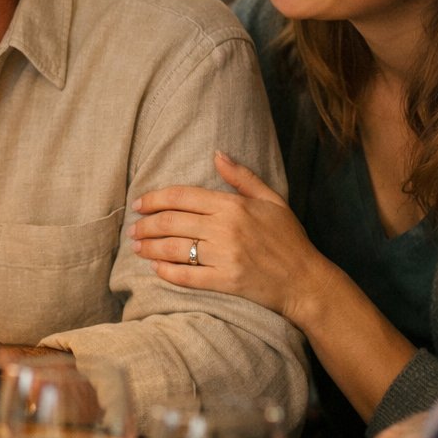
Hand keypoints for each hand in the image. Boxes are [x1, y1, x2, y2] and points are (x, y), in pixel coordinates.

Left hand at [131, 150, 330, 326]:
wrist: (305, 280)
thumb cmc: (288, 238)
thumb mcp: (271, 200)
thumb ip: (242, 177)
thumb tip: (217, 155)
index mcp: (233, 205)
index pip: (182, 197)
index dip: (154, 199)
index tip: (138, 204)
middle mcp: (225, 229)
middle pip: (171, 222)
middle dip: (146, 224)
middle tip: (133, 228)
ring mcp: (224, 256)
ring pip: (174, 248)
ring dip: (150, 247)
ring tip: (137, 246)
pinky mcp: (225, 282)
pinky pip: (187, 276)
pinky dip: (166, 272)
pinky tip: (155, 268)